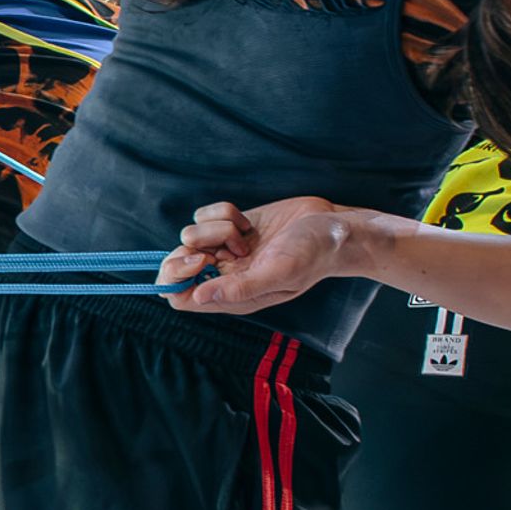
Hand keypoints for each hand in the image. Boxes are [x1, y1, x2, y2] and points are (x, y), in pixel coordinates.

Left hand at [159, 196, 355, 315]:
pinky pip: (204, 215)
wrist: (334, 227)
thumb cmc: (313, 255)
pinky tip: (249, 222)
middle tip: (220, 246)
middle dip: (189, 250)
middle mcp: (223, 274)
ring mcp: (226, 249)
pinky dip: (222, 212)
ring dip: (214, 229)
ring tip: (246, 236)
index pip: (179, 297)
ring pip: (190, 235)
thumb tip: (197, 296)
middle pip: (176, 265)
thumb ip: (239, 288)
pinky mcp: (232, 225)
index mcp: (231, 295)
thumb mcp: (279, 272)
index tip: (199, 260)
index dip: (176, 279)